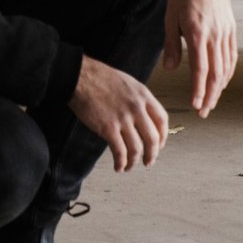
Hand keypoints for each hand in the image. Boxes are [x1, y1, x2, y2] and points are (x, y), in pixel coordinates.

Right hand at [69, 55, 169, 171]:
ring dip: (134, 162)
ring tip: (130, 166)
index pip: (162, 120)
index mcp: (143, 95)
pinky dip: (121, 163)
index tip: (159, 145)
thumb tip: (142, 117)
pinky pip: (119, 151)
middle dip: (152, 154)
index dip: (163, 136)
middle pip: (152, 139)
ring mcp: (123, 118)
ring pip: (137, 148)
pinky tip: (118, 166)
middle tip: (148, 161)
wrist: (80, 76)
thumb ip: (137, 99)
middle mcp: (136, 107)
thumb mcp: (127, 83)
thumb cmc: (100, 77)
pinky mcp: (108, 128)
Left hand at [160, 0, 238, 116]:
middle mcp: (215, 35)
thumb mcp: (170, 17)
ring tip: (211, 102)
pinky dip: (228, 72)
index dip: (198, 90)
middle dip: (210, 96)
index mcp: (197, 32)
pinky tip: (222, 82)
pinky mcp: (231, 29)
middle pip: (216, 73)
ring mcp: (225, 32)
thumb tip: (170, 69)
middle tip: (203, 112)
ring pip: (226, 67)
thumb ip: (171, 45)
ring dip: (219, 88)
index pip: (200, 69)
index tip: (195, 105)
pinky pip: (232, 56)